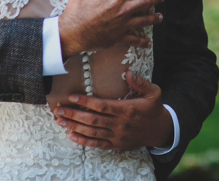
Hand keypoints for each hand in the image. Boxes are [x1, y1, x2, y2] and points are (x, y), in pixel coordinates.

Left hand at [55, 72, 172, 150]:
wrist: (160, 130)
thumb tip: (128, 72)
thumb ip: (140, 82)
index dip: (85, 101)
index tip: (72, 96)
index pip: (102, 106)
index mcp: (127, 110)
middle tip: (59, 110)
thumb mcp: (153, 92)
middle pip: (92, 120)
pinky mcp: (115, 145)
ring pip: (92, 132)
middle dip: (74, 114)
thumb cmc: (154, 108)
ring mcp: (117, 136)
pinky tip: (71, 135)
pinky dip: (83, 140)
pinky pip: (97, 144)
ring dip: (74, 126)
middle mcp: (120, 124)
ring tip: (60, 121)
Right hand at [58, 0, 162, 56]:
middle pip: (146, 2)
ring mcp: (123, 24)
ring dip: (154, 17)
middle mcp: (124, 9)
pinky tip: (148, 43)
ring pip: (144, 20)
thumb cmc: (77, 9)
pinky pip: (134, 40)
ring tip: (160, 16)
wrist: (71, 33)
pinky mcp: (119, 37)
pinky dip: (142, 42)